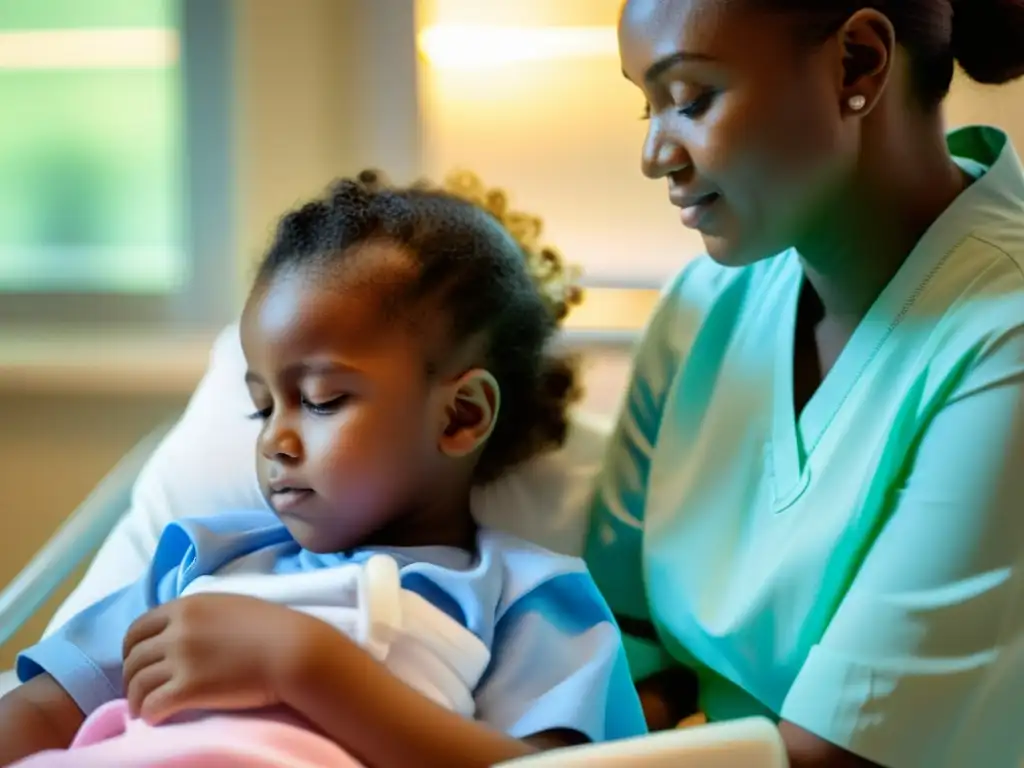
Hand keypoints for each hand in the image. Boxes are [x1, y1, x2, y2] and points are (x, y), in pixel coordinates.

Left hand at [122, 593, 330, 723]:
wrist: (293, 650)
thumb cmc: (272, 628)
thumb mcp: (230, 606)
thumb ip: (200, 614)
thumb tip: (183, 630)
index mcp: (186, 606)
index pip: (138, 629)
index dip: (131, 650)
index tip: (138, 663)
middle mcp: (177, 630)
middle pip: (133, 658)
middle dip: (130, 678)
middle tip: (139, 692)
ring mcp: (181, 659)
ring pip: (137, 684)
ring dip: (136, 700)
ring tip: (143, 710)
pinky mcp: (188, 688)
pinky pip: (153, 706)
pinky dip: (149, 715)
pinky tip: (157, 719)